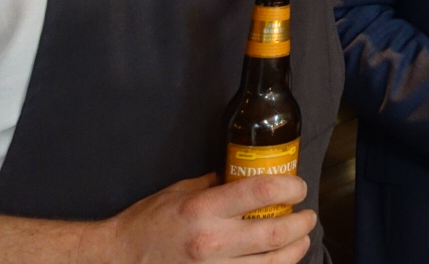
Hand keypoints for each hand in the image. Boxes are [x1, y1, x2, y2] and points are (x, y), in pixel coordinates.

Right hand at [89, 172, 314, 262]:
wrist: (119, 260)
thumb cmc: (149, 222)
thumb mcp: (181, 191)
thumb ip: (217, 183)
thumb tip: (247, 173)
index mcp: (204, 209)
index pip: (261, 192)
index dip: (290, 188)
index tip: (299, 187)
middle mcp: (212, 241)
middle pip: (275, 232)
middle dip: (302, 222)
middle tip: (308, 215)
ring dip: (295, 250)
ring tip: (301, 239)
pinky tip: (277, 262)